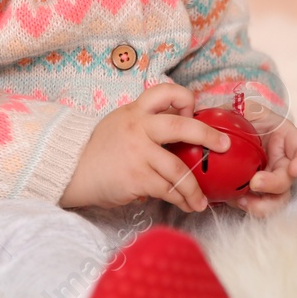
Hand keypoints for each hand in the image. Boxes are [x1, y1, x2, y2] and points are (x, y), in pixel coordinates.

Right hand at [59, 83, 232, 212]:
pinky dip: (182, 199)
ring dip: (195, 188)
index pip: (165, 91)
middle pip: (182, 125)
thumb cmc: (99, 150)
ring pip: (180, 169)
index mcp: (136, 111)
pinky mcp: (137, 177)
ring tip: (201, 201)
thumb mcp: (120, 124)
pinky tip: (187, 205)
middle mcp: (139, 128)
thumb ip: (146, 125)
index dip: (185, 99)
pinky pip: (168, 190)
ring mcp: (139, 153)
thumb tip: (178, 139)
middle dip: (208, 135)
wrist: (72, 171)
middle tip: (224, 146)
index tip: (192, 113)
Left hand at [232, 98, 296, 218]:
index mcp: (287, 140)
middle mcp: (283, 163)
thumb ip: (247, 108)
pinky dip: (245, 205)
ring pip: (276, 200)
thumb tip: (238, 108)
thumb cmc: (245, 116)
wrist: (231, 130)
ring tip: (242, 201)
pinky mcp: (255, 191)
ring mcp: (271, 179)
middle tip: (255, 183)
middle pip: (288, 181)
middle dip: (274, 185)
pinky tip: (232, 200)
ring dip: (262, 204)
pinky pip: (255, 203)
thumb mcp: (248, 107)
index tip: (295, 168)